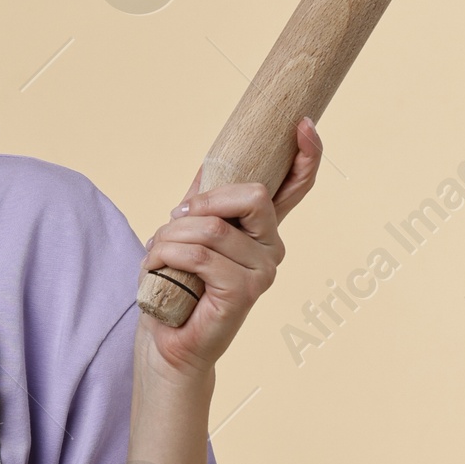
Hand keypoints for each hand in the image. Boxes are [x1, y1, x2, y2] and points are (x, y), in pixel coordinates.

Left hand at [138, 118, 322, 377]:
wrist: (166, 340)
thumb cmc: (176, 286)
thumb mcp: (187, 232)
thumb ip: (204, 202)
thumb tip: (210, 163)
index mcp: (263, 230)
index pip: (297, 186)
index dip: (306, 154)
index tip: (302, 123)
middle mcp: (272, 248)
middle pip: (252, 195)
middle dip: (202, 203)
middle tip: (174, 220)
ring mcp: (263, 271)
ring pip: (213, 227)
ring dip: (170, 235)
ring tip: (158, 254)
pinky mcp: (244, 292)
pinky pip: (200, 254)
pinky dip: (168, 255)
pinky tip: (159, 267)